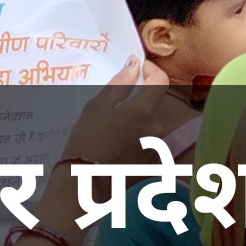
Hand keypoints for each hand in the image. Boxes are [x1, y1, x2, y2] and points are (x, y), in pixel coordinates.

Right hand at [59, 62, 204, 175]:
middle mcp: (156, 127)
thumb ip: (119, 83)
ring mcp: (155, 145)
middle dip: (138, 97)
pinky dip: (135, 133)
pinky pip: (146, 137)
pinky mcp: (151, 159)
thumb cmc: (87, 140)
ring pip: (148, 120)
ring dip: (135, 117)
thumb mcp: (98, 106)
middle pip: (153, 102)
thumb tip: (134, 63)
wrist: (85, 182)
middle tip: (113, 103)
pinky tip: (115, 140)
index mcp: (144, 111)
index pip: (160, 80)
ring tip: (111, 125)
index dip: (150, 69)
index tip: (136, 69)